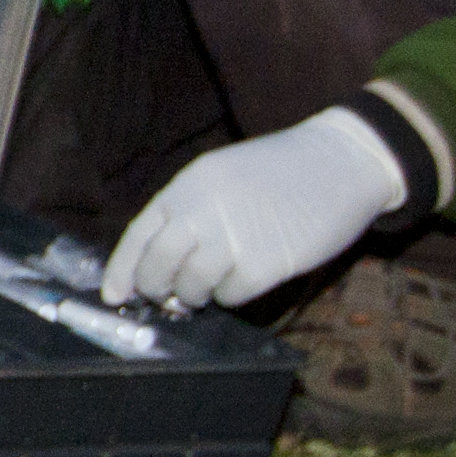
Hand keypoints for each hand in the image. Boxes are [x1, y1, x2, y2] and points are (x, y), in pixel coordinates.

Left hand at [102, 108, 407, 312]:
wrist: (342, 161)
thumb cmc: (280, 171)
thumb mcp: (221, 176)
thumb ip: (189, 211)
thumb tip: (159, 263)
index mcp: (188, 185)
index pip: (139, 235)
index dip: (121, 271)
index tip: (113, 294)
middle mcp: (203, 210)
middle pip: (157, 267)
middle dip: (155, 288)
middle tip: (166, 294)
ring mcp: (234, 237)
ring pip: (190, 287)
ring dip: (194, 295)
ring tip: (210, 285)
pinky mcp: (266, 263)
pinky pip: (230, 296)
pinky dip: (231, 296)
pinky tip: (245, 279)